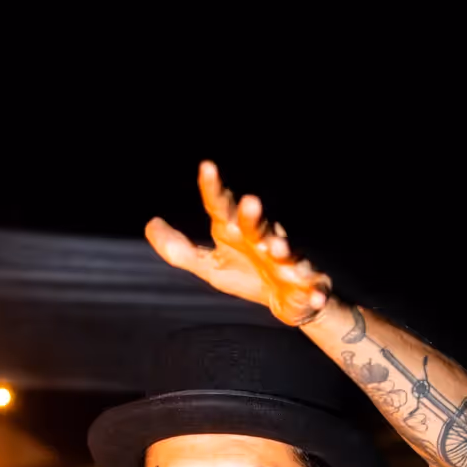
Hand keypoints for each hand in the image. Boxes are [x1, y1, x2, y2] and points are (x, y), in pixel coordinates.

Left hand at [145, 161, 332, 326]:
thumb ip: (179, 250)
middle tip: (249, 202)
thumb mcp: (209, 264)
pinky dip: (314, 293)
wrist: (286, 299)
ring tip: (276, 247)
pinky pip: (312, 289)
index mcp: (236, 232)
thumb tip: (151, 224)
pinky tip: (315, 297)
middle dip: (252, 215)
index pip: (221, 206)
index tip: (206, 166)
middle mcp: (263, 239)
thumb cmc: (246, 273)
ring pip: (286, 252)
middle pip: (256, 224)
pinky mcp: (307, 285)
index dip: (213, 188)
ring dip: (282, 248)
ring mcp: (287, 262)